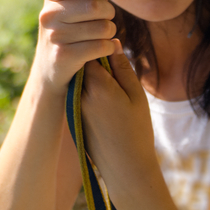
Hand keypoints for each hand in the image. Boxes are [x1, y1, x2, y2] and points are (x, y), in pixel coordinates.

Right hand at [33, 0, 118, 97]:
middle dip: (109, 13)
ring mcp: (54, 35)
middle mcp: (49, 15)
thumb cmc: (70, 36)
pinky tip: (105, 49)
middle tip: (107, 20)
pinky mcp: (63, 55)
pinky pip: (101, 46)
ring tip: (104, 36)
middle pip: (95, 6)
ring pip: (102, 27)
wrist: (51, 73)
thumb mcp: (78, 13)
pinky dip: (110, 47)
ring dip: (111, 33)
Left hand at [80, 45, 159, 200]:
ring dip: (88, 71)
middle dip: (91, 55)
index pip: (90, 51)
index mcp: (97, 86)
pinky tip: (102, 94)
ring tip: (107, 77)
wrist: (125, 169)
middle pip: (80, 62)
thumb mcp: (137, 96)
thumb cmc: (137, 131)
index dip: (99, 43)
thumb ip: (123, 68)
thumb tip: (112, 42)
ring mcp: (73, 105)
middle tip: (107, 57)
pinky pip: (77, 90)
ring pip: (77, 76)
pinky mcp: (72, 114)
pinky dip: (87, 86)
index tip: (108, 40)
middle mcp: (80, 94)